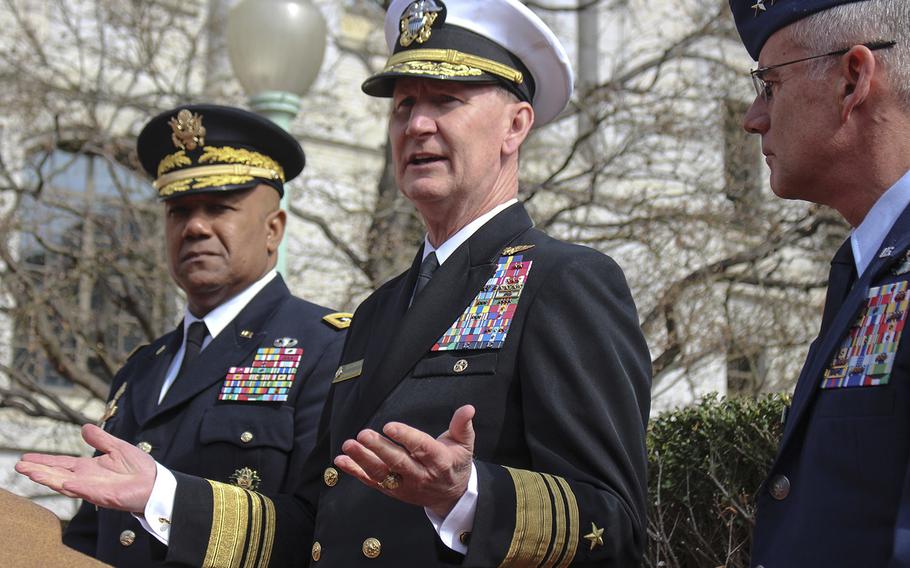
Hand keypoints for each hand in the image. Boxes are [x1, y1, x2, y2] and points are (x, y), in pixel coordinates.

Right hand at [15, 424, 156, 512]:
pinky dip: (73, 486)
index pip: (61, 464)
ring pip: (65, 483)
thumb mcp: (118, 447)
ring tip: (30, 472)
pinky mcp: (103, 496)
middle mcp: (86, 479)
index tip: (25, 458)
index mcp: (89, 468)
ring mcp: (93, 488)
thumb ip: (101, 439)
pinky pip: (85, 491)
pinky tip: (61, 482)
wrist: (156, 483)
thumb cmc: (139, 468)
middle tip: (19, 465)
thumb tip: (84, 427)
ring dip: (48, 478)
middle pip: (57, 474)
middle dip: (38, 470)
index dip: (44, 461)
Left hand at [334, 404, 474, 517]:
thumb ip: (462, 425)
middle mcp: (420, 474)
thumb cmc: (455, 463)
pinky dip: (355, 472)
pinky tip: (341, 461)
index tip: (390, 426)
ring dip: (362, 460)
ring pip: (382, 473)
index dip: (406, 437)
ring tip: (348, 446)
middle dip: (379, 448)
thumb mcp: (465, 444)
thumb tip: (468, 408)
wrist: (451, 496)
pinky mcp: (392, 490)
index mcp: (439, 460)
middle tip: (363, 434)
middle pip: (398, 462)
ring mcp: (404, 485)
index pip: (421, 447)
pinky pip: (372, 482)